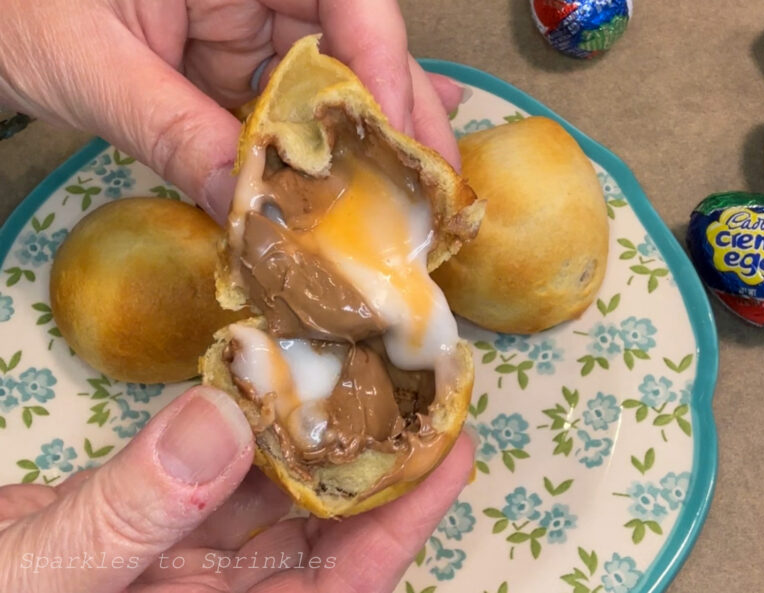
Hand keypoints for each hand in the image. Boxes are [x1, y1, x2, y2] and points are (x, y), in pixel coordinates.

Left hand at [0, 0, 463, 222]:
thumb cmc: (7, 5)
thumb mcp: (90, 63)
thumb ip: (172, 131)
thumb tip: (248, 209)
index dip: (381, 59)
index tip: (397, 135)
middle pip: (352, 41)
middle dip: (396, 113)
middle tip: (436, 180)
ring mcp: (243, 21)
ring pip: (327, 79)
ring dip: (371, 137)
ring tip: (421, 186)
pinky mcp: (227, 61)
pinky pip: (285, 104)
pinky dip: (321, 141)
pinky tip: (377, 159)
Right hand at [0, 386, 474, 591]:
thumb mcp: (45, 580)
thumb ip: (127, 515)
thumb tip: (220, 421)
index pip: (343, 585)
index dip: (403, 523)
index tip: (451, 454)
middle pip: (318, 533)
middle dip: (369, 464)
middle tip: (411, 388)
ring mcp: (174, 563)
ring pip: (264, 495)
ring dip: (303, 436)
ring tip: (349, 369)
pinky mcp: (138, 523)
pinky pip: (204, 473)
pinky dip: (231, 427)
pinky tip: (255, 381)